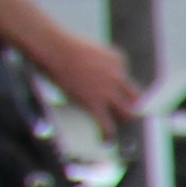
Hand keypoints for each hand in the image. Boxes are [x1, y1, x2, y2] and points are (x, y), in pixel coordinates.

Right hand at [25, 24, 143, 135]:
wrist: (51, 46)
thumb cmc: (60, 46)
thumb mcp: (86, 51)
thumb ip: (94, 65)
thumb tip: (87, 80)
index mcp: (117, 60)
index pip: (125, 78)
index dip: (118, 86)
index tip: (113, 91)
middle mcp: (118, 76)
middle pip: (134, 97)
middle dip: (131, 105)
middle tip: (124, 112)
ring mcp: (108, 90)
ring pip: (127, 112)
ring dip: (123, 120)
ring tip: (116, 125)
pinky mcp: (94, 102)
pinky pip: (107, 124)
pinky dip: (107, 134)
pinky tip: (105, 140)